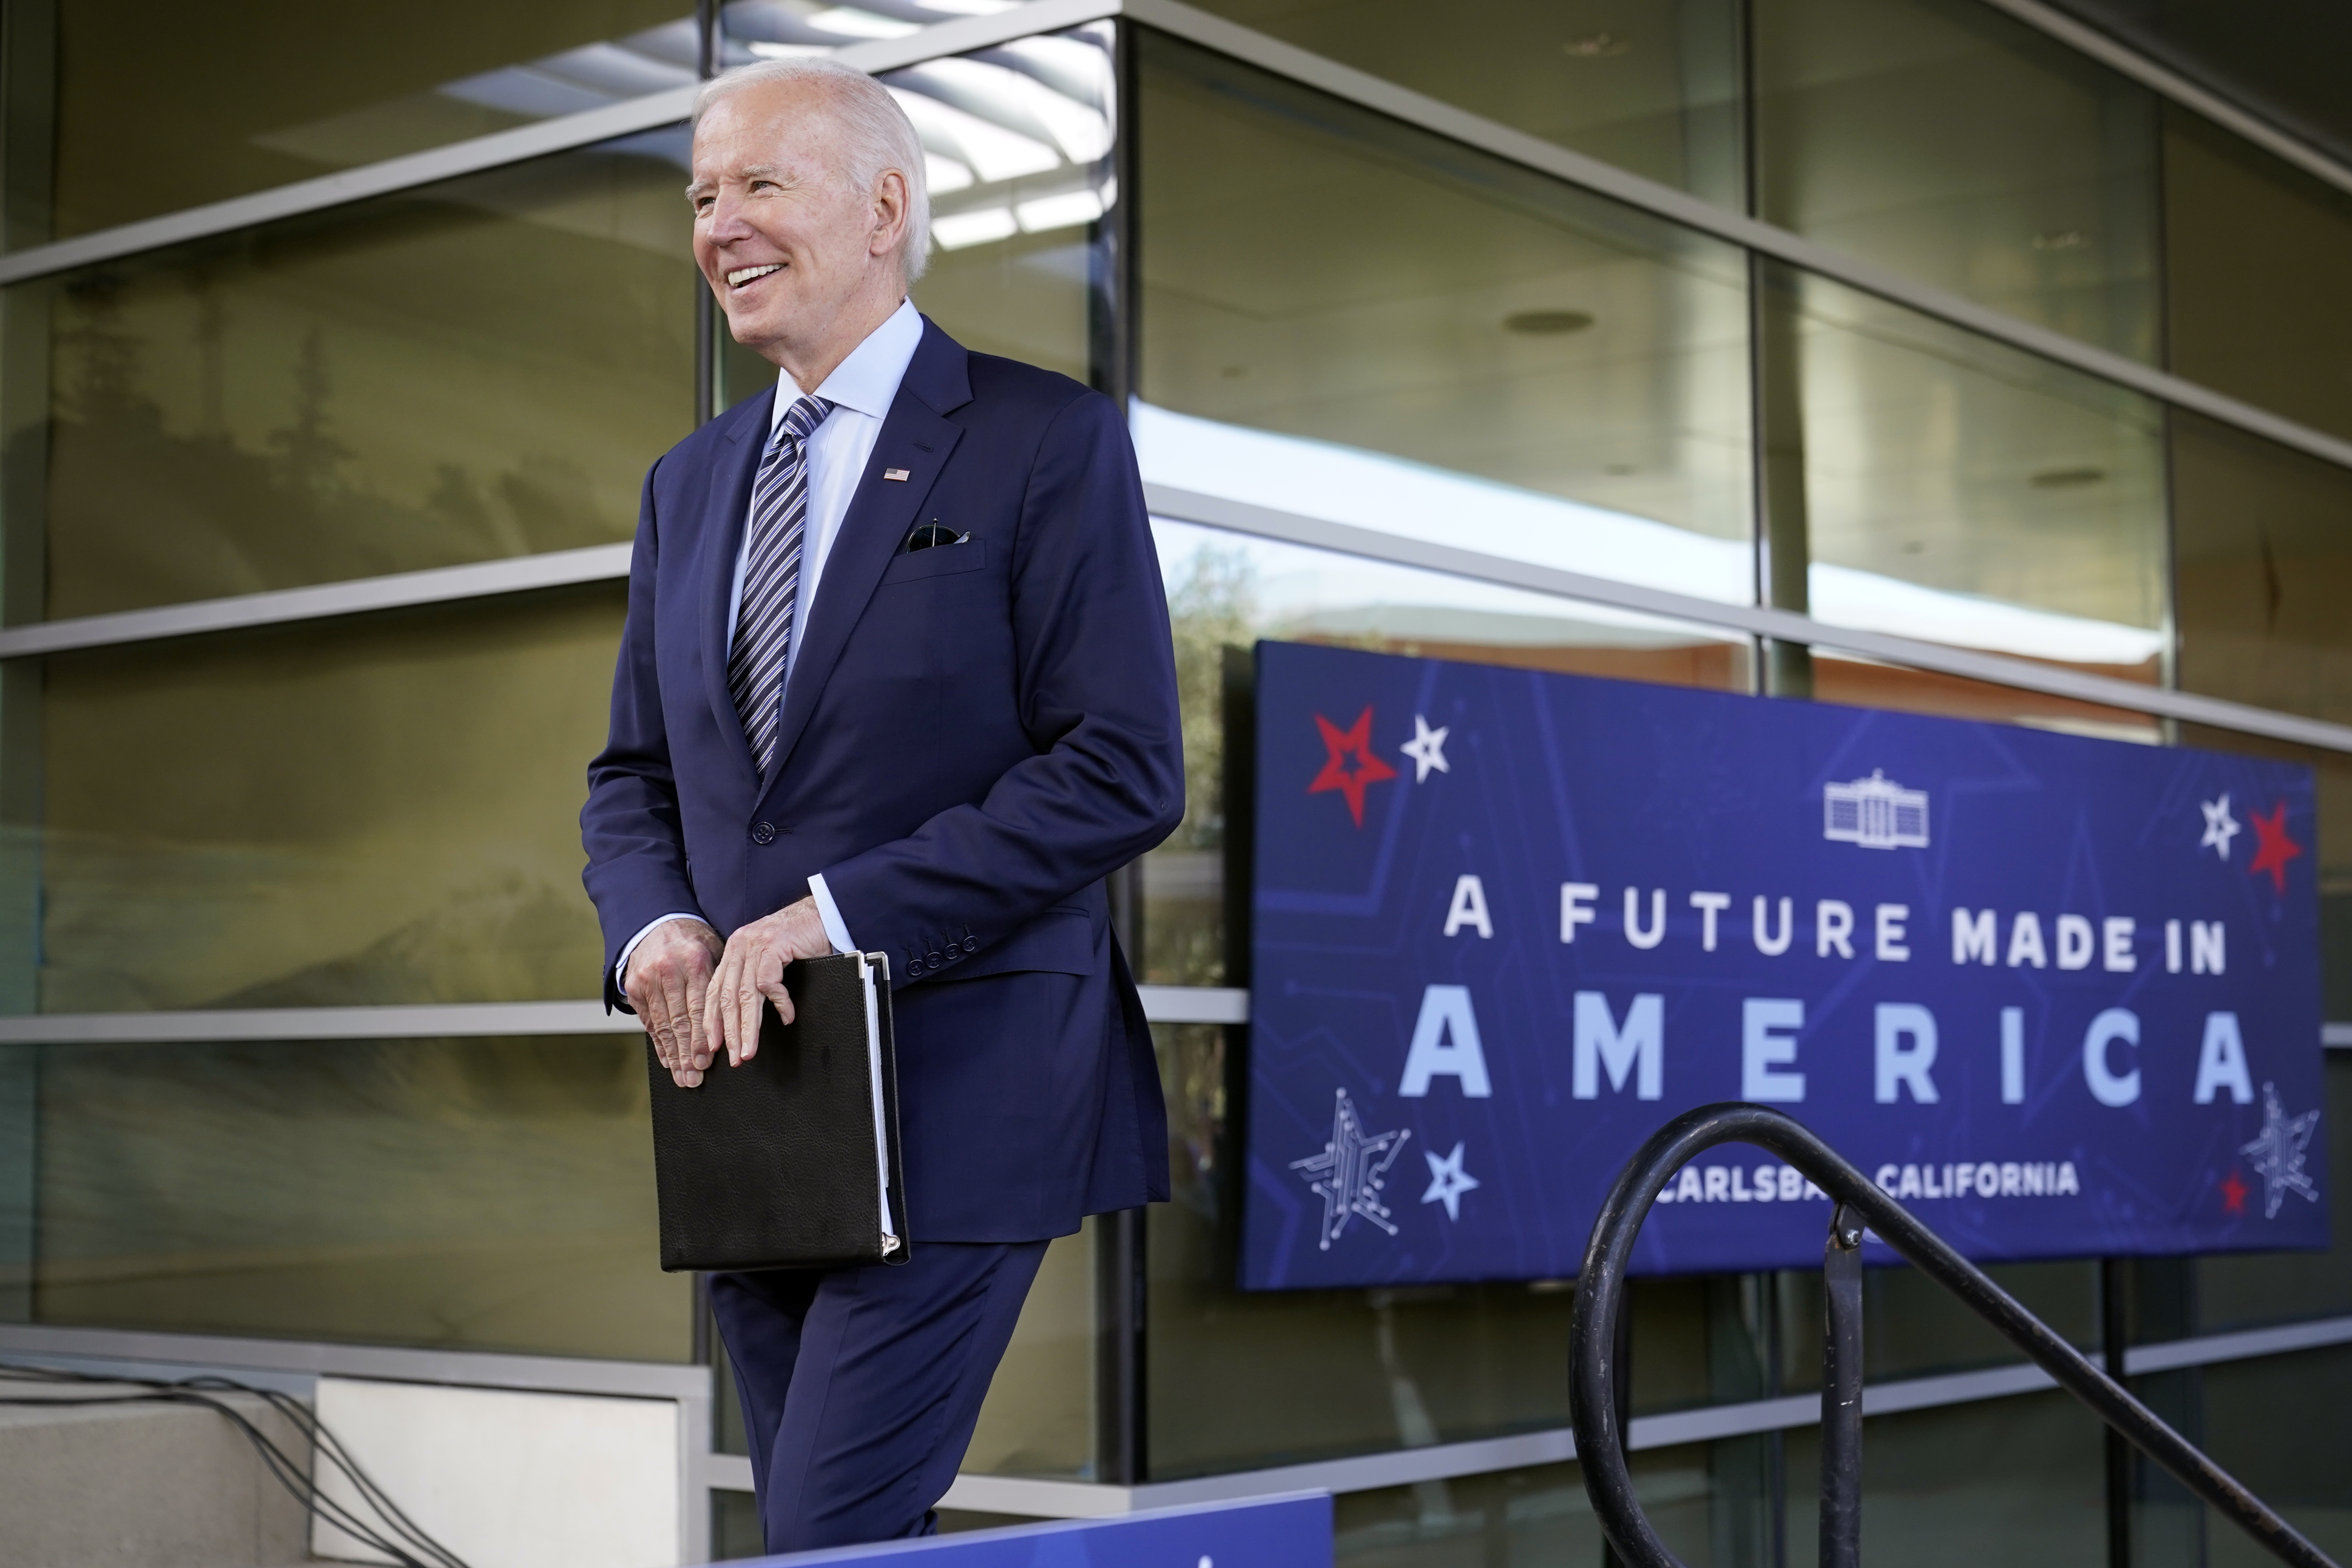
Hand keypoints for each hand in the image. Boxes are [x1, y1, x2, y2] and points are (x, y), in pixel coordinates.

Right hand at [625, 919, 725, 1087]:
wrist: (657, 922)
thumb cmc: (693, 940)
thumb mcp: (713, 951)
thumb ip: (719, 982)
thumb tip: (735, 1019)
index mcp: (693, 961)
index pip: (698, 1008)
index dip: (701, 1038)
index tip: (706, 1061)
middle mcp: (667, 971)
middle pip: (678, 1021)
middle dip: (686, 1054)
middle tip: (694, 1079)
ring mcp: (646, 980)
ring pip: (662, 1025)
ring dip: (673, 1055)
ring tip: (682, 1077)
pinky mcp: (634, 988)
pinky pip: (649, 1022)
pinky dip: (659, 1043)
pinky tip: (667, 1060)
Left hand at [704, 895, 836, 1067]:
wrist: (823, 912)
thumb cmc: (800, 939)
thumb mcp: (769, 960)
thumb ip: (755, 980)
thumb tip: (746, 1017)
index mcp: (734, 952)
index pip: (715, 991)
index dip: (712, 1020)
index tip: (713, 1045)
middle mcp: (739, 947)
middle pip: (727, 997)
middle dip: (729, 1032)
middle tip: (734, 1057)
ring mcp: (756, 945)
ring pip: (746, 995)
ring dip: (748, 1027)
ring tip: (749, 1050)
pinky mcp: (773, 945)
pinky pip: (770, 983)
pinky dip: (779, 1004)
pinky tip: (787, 1016)